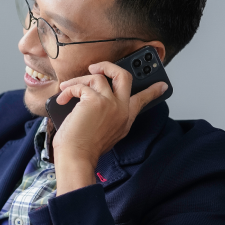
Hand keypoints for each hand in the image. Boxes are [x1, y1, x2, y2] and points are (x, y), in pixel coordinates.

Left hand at [52, 61, 167, 192]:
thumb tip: (95, 98)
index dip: (153, 91)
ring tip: (67, 88)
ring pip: (98, 77)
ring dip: (78, 80)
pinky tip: (63, 99)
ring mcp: (110, 103)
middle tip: (96, 68)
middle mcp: (121, 109)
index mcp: (126, 118)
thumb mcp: (106, 132)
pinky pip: (80, 86)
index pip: (143, 101)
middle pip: (124, 76)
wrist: (77, 157)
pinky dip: (68, 90)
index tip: (162, 85)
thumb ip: (109, 116)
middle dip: (108, 66)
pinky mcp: (95, 100)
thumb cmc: (84, 147)